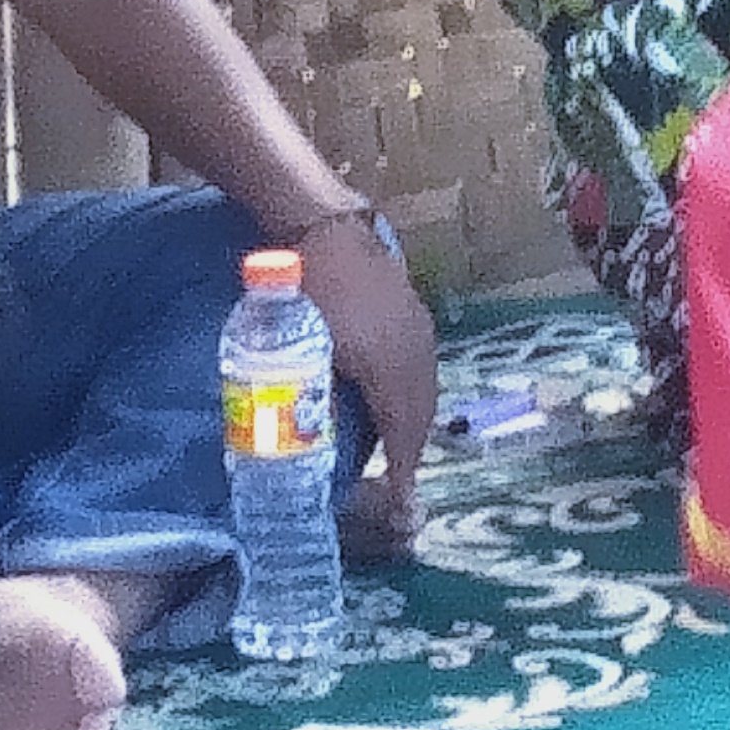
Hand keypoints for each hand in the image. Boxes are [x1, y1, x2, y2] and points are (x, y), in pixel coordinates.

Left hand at [292, 211, 437, 558]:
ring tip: (397, 449)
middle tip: (398, 484)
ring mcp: (419, 327)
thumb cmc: (307, 288)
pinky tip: (393, 398)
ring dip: (413, 423)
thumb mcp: (305, 350)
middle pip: (420, 414)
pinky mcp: (412, 310)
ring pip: (424, 389)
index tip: (402, 506)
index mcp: (392, 368)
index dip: (402, 472)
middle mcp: (416, 352)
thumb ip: (313, 396)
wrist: (321, 222)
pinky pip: (420, 366)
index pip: (404, 433)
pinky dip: (411, 394)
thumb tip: (309, 441)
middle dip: (411, 452)